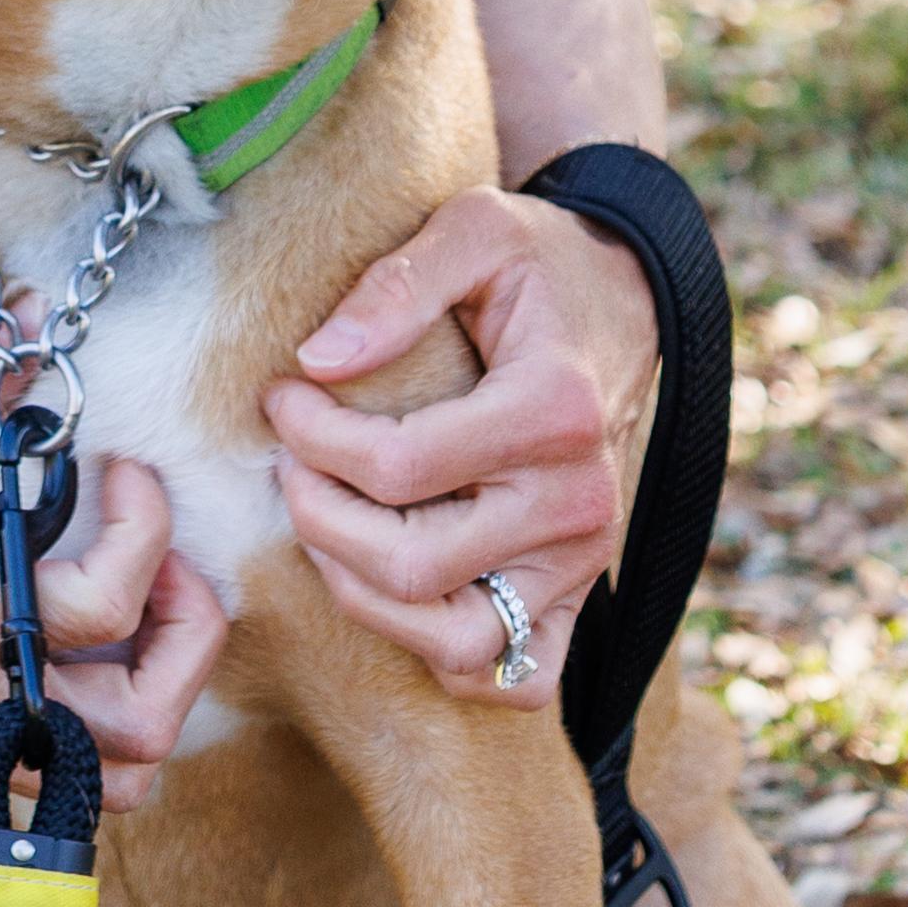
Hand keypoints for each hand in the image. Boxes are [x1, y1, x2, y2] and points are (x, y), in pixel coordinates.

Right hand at [0, 343, 231, 797]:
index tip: (122, 472)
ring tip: (139, 614)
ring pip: (115, 781)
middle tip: (167, 563)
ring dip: (157, 696)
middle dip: (187, 638)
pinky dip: (108, 727)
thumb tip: (34, 321)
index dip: (144, 531)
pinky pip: (65, 779)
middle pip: (141, 726)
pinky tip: (85, 645)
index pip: (99, 609)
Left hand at [267, 182, 656, 702]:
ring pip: (459, 644)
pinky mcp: (580, 593)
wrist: (627, 301)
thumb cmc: (541, 264)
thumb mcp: (475, 229)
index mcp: (553, 410)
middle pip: (412, 567)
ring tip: (329, 528)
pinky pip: (516, 677)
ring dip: (366, 599)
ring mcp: (584, 560)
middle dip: (319, 521)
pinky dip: (448, 659)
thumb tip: (317, 361)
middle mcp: (578, 501)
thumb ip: (395, 286)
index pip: (397, 467)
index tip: (280, 397)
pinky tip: (398, 594)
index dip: (312, 439)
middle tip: (289, 466)